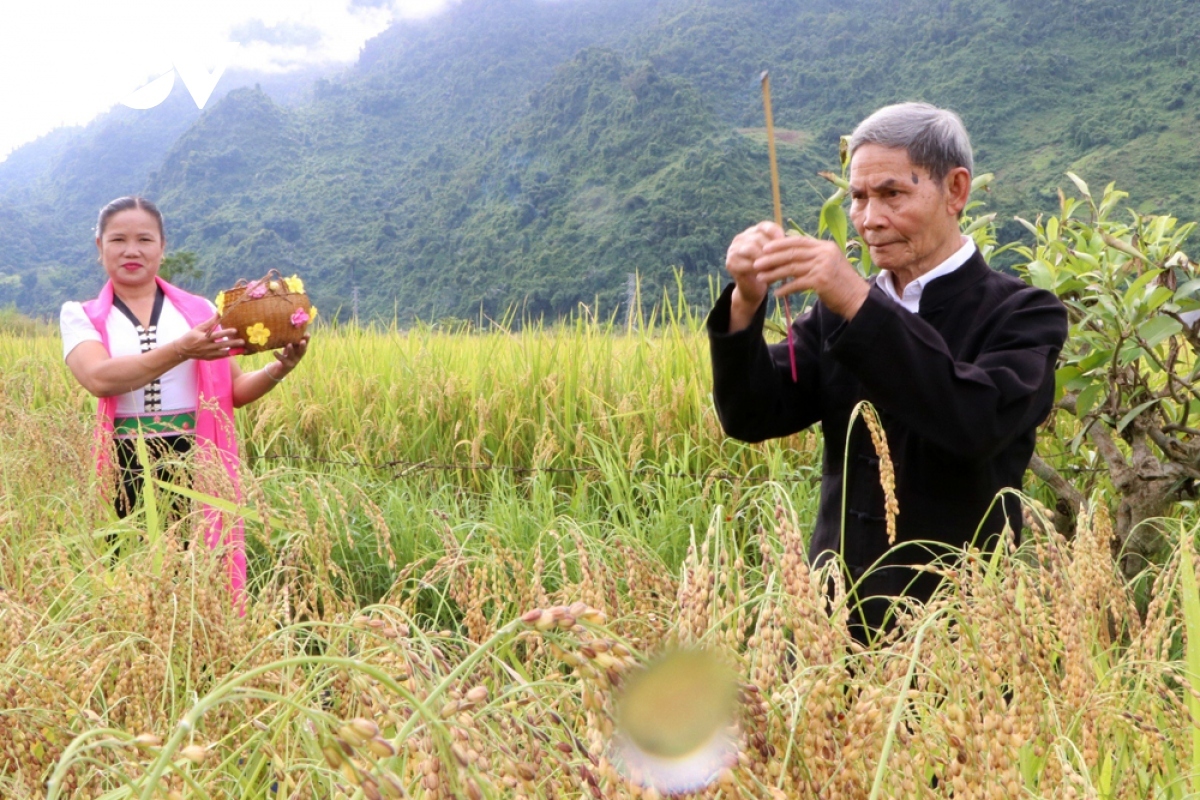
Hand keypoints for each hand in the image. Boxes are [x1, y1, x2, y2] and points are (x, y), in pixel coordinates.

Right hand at [175, 315, 243, 360]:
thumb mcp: (199, 328)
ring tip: (243, 348)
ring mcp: (209, 354)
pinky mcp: (210, 358)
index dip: (226, 333)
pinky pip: (221, 357)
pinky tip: (237, 352)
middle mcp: (207, 347)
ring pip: (224, 353)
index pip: (217, 335)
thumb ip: (210, 322)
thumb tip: (219, 312)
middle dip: (233, 343)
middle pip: (222, 345)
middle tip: (243, 341)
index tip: (235, 330)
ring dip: (233, 351)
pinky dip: (229, 355)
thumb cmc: (191, 337)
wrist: (182, 350)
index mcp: (204, 338)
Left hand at [271, 334, 308, 378]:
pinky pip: (282, 359)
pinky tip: (274, 352)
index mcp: (300, 351)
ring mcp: (293, 361)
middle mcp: (298, 356)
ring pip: (292, 355)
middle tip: (302, 341)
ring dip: (291, 350)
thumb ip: (293, 340)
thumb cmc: (288, 353)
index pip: (305, 345)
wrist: (283, 367)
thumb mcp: (291, 347)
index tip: (307, 334)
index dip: (307, 340)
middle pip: (301, 351)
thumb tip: (292, 326)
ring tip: (289, 344)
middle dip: (302, 346)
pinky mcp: (286, 365)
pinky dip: (278, 355)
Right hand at [725, 222, 786, 330]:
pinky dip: (757, 269)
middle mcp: (741, 238)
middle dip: (772, 249)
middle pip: (758, 237)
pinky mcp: (730, 263)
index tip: (787, 243)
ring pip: (750, 248)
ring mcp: (733, 250)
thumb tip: (797, 240)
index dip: (776, 233)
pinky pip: (745, 263)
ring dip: (764, 258)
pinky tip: (766, 274)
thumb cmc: (769, 270)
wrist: (754, 289)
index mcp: (753, 232)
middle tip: (784, 259)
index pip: (765, 226)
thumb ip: (782, 248)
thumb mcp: (777, 257)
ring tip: (776, 267)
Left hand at [754, 233, 870, 319]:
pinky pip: (796, 283)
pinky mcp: (821, 281)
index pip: (798, 241)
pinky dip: (785, 288)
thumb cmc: (841, 284)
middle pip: (792, 253)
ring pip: (791, 268)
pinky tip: (776, 293)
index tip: (765, 248)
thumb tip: (792, 254)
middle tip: (756, 263)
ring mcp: (823, 266)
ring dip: (774, 274)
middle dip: (771, 258)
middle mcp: (824, 253)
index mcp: (825, 246)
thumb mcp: (829, 264)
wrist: (857, 299)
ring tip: (761, 278)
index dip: (780, 244)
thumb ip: (814, 257)